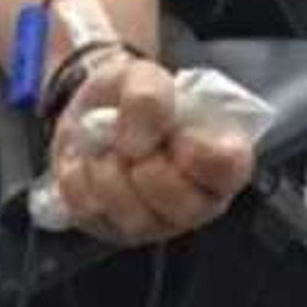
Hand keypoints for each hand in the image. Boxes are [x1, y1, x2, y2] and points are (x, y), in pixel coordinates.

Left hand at [47, 52, 253, 247]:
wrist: (87, 112)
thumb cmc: (130, 97)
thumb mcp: (141, 76)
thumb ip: (147, 97)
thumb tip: (135, 145)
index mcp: (220, 161)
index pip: (229, 169)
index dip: (198, 152)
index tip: (176, 133)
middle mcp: (195, 202)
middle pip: (183, 206)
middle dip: (148, 165)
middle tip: (133, 142)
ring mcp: (153, 224)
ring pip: (134, 216)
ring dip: (108, 169)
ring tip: (108, 148)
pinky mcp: (110, 230)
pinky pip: (90, 211)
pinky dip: (78, 176)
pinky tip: (88, 162)